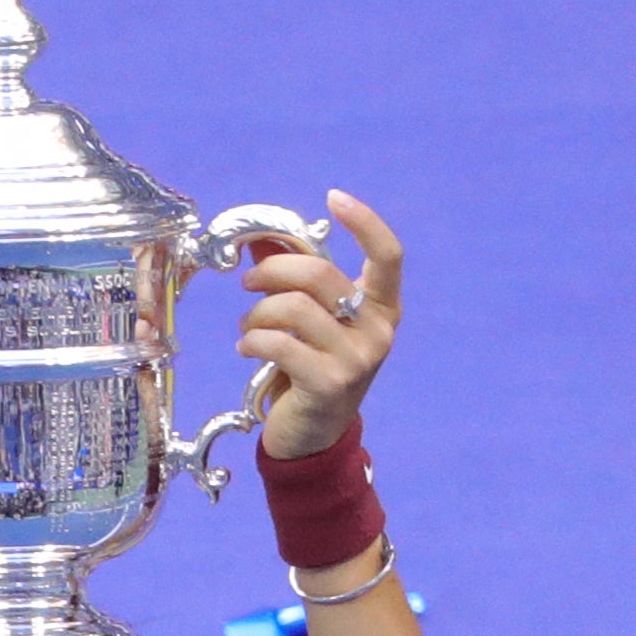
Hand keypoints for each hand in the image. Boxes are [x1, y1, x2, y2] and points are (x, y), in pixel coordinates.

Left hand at [237, 189, 403, 459]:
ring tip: (248, 328)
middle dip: (272, 272)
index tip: (334, 197)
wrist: (315, 438)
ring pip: (293, 308)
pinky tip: (247, 349)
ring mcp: (357, 359)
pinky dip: (252, 341)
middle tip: (248, 285)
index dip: (365, 221)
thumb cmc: (312, 371)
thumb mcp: (314, 324)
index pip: (388, 255)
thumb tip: (262, 241)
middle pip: (319, 274)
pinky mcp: (329, 384)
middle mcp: (378, 331)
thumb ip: (297, 283)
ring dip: (257, 314)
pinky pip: (279, 343)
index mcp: (382, 309)